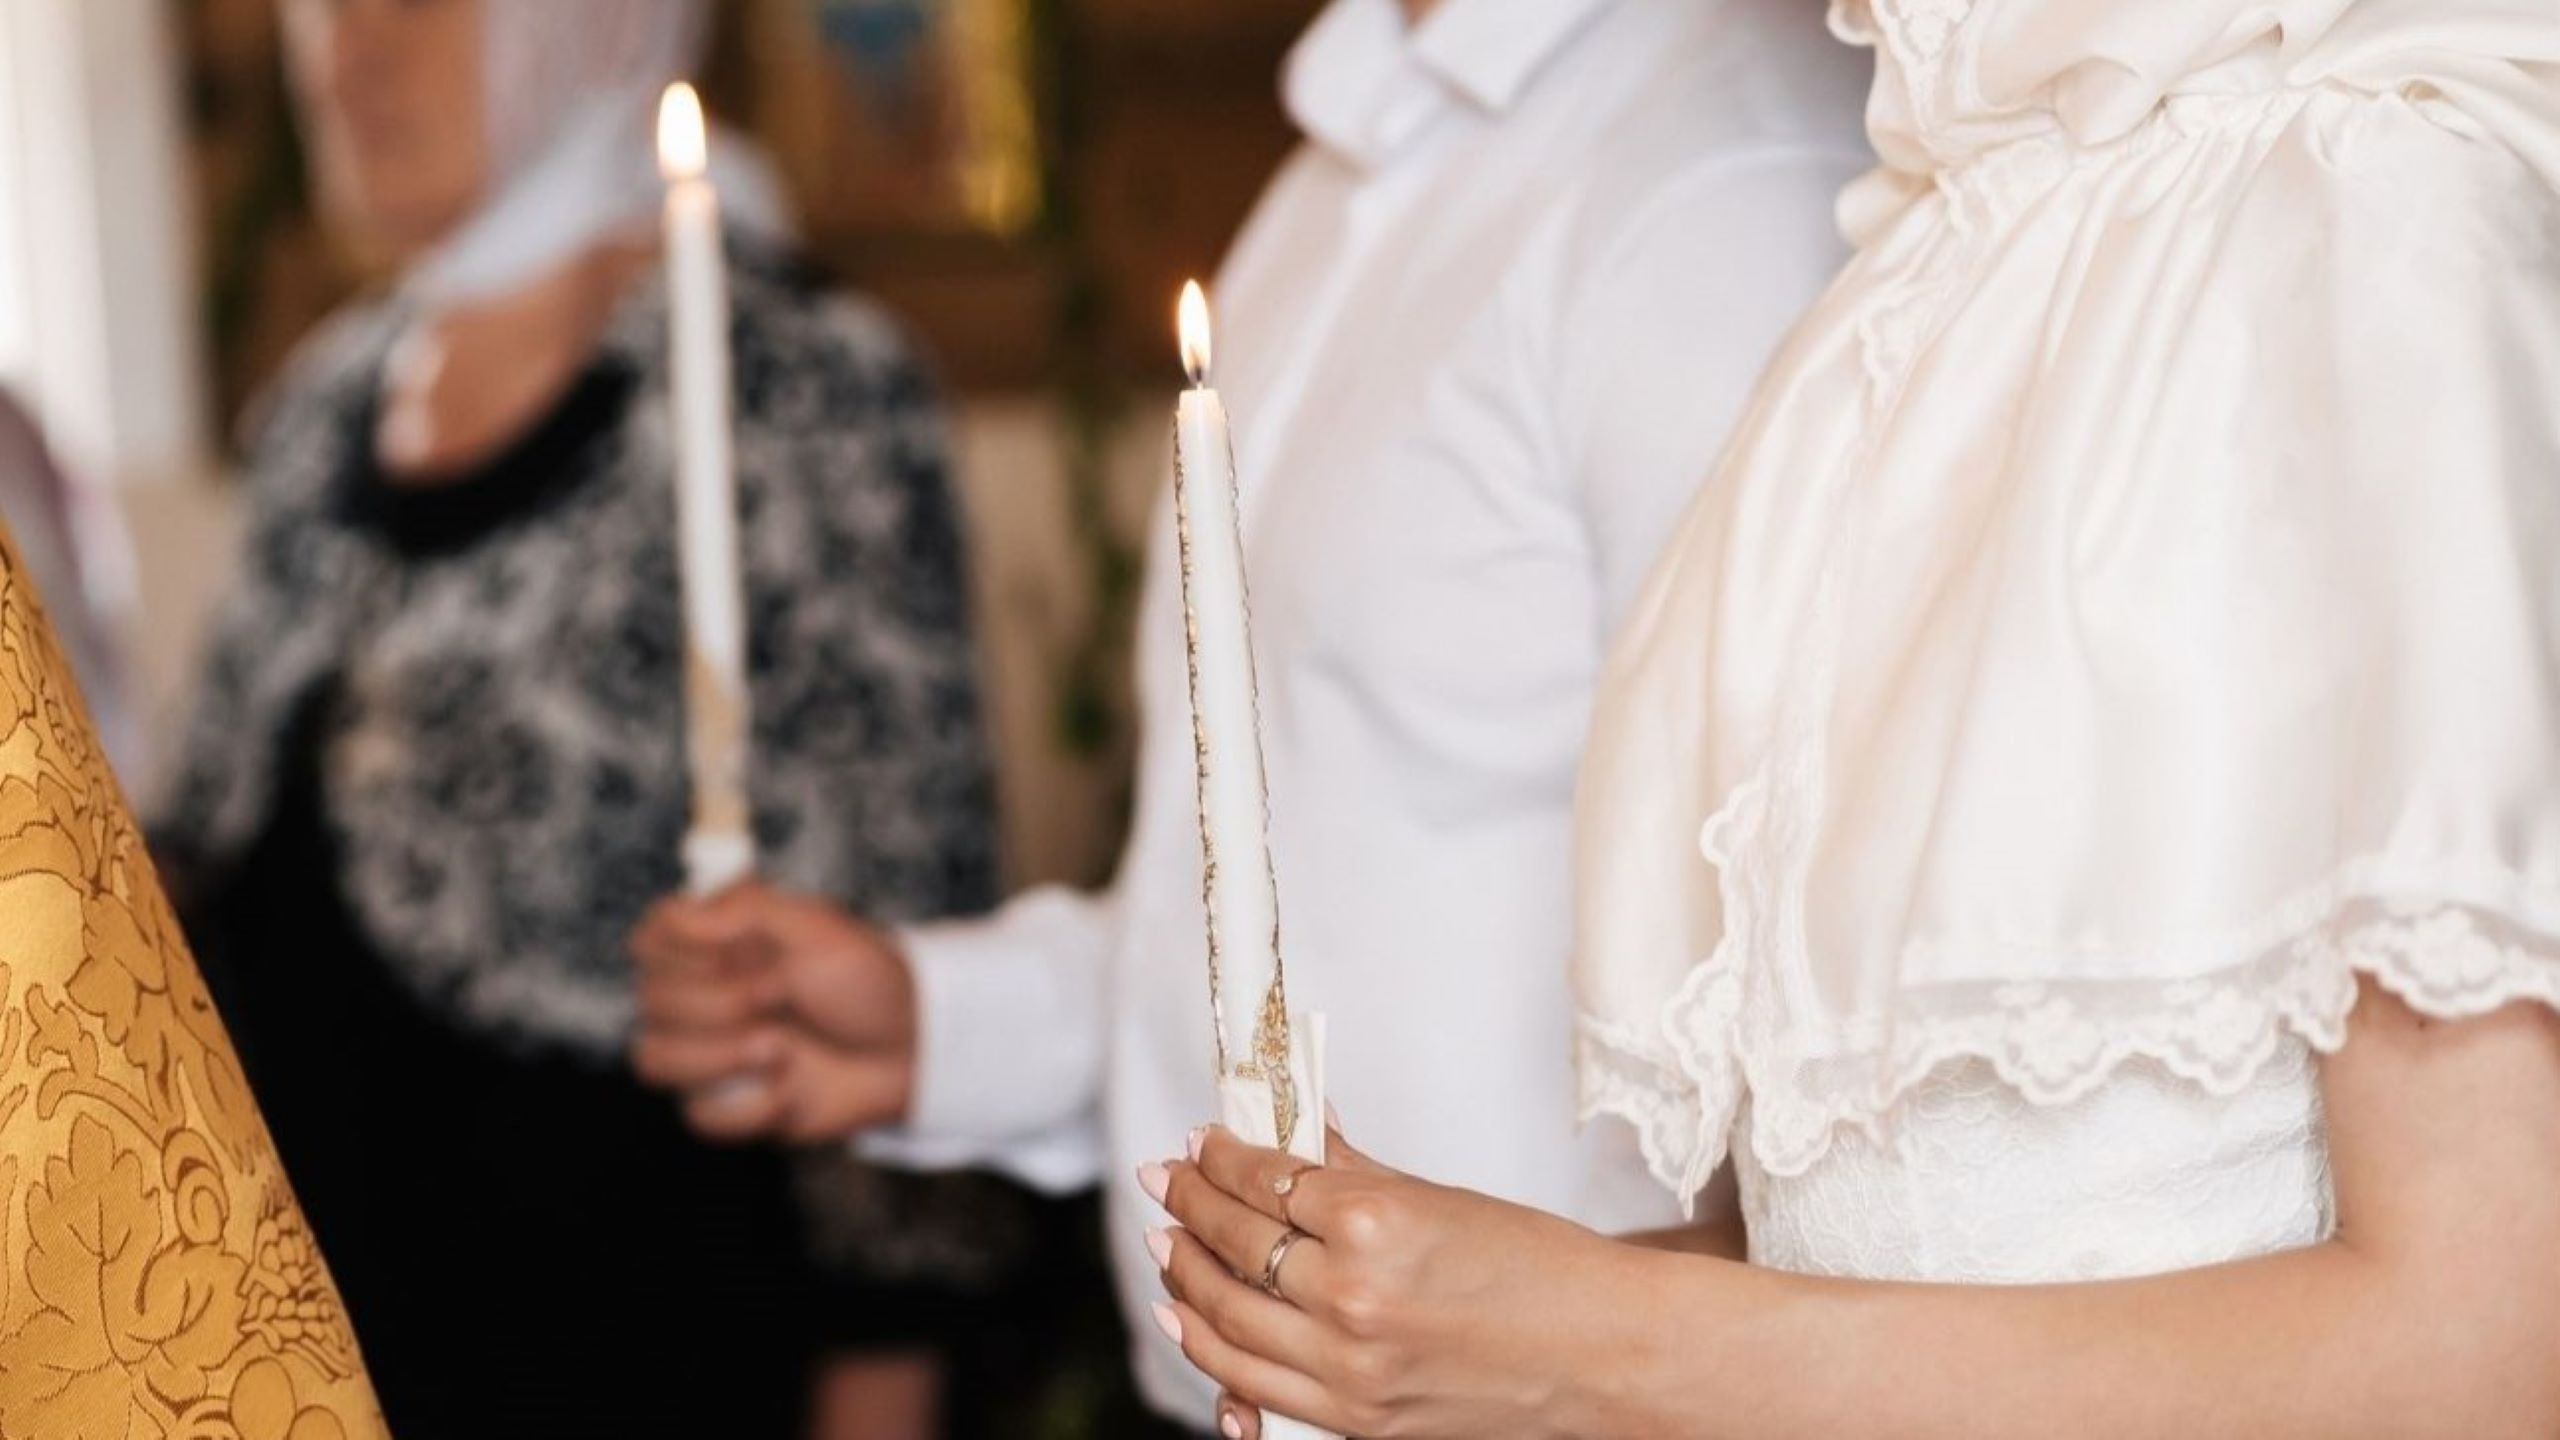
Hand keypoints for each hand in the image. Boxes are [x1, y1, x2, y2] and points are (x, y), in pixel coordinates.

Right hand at [628, 881, 918, 1140]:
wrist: (911, 1049)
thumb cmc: (865, 980)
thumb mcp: (816, 927)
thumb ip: (744, 908)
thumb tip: (675, 915)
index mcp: (714, 944)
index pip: (649, 939)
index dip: (688, 950)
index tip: (739, 952)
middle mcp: (700, 996)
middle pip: (651, 1001)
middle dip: (718, 1003)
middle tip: (778, 998)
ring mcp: (710, 1052)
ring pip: (655, 1060)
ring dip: (717, 1057)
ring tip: (779, 1050)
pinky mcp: (729, 1104)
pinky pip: (698, 1116)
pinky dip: (748, 1107)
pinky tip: (790, 1091)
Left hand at [1145, 1125, 1644, 1439]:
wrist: (1601, 1354)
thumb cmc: (1539, 1269)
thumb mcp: (1437, 1199)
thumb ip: (1351, 1169)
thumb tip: (1291, 1130)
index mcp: (1375, 1224)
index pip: (1265, 1179)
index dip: (1221, 1156)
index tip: (1200, 1140)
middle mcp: (1351, 1297)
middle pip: (1236, 1245)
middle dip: (1189, 1206)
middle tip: (1164, 1178)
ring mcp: (1349, 1368)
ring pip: (1228, 1321)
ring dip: (1184, 1277)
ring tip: (1166, 1243)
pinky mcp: (1357, 1420)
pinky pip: (1255, 1386)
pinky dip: (1210, 1352)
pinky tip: (1185, 1321)